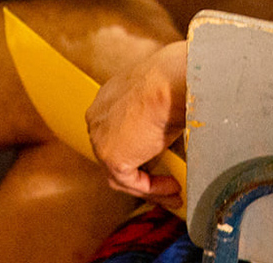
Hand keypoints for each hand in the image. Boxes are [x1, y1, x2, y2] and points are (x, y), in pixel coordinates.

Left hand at [86, 41, 187, 201]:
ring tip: (175, 190)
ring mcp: (100, 139)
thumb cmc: (172, 81)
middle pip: (117, 154)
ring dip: (150, 185)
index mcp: (108, 100)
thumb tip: (171, 133)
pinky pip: (132, 182)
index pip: (118, 134)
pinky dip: (154, 188)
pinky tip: (174, 186)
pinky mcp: (111, 157)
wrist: (169, 82)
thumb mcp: (160, 100)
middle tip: (167, 182)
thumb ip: (156, 119)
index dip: (140, 151)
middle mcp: (98, 118)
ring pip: (122, 173)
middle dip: (143, 172)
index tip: (161, 160)